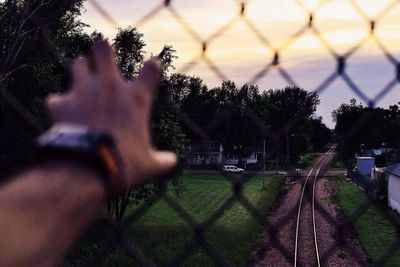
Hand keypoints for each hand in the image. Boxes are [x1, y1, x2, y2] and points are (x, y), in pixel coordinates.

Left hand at [45, 41, 176, 186]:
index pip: (151, 70)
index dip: (152, 66)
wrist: (87, 169)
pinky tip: (62, 115)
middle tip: (103, 56)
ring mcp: (83, 91)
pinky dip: (60, 106)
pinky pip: (57, 99)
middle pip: (104, 50)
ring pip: (77, 64)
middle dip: (103, 51)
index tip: (151, 67)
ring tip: (82, 80)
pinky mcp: (61, 103)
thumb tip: (172, 162)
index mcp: (136, 98)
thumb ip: (163, 160)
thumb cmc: (124, 164)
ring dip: (80, 70)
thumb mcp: (149, 164)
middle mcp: (110, 87)